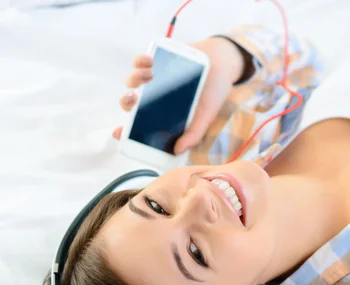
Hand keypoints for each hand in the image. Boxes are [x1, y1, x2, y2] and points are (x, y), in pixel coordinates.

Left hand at [113, 37, 245, 153]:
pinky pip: (140, 62)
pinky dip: (140, 61)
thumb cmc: (214, 92)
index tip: (119, 132)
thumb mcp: (207, 116)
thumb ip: (193, 134)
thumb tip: (177, 151)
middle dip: (127, 102)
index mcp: (165, 115)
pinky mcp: (157, 61)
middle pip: (131, 103)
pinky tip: (149, 62)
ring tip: (149, 76)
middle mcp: (156, 99)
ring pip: (133, 81)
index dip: (127, 130)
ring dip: (134, 79)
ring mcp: (155, 79)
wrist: (224, 63)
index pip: (141, 125)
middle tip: (134, 99)